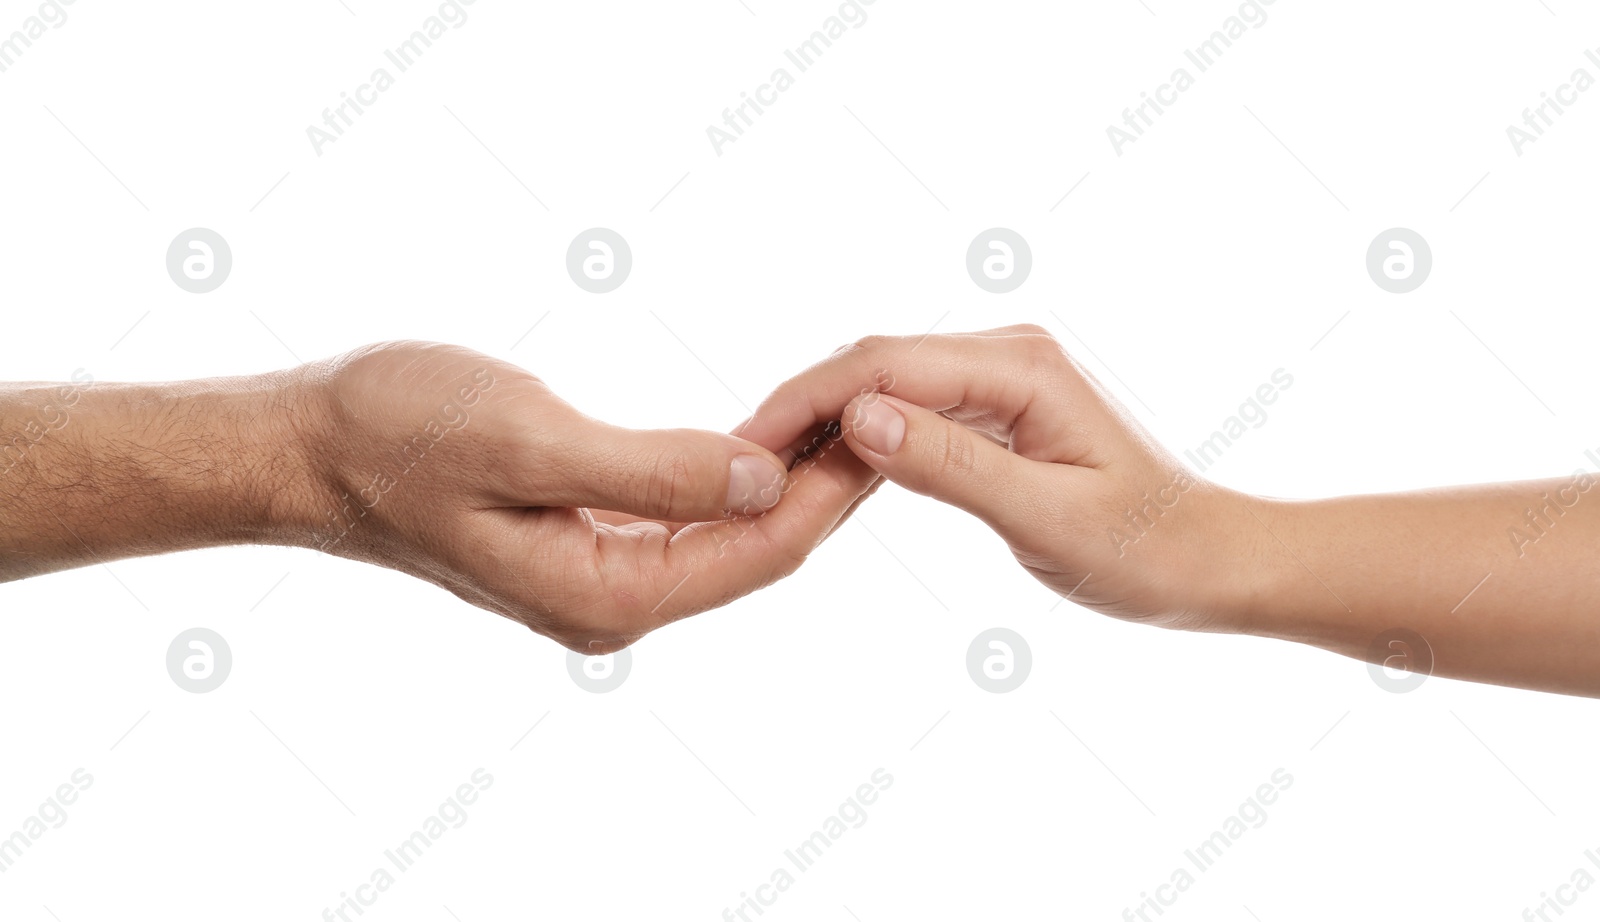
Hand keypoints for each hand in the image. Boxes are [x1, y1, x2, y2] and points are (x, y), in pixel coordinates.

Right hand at [294, 341, 880, 651]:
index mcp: (604, 594)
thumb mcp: (529, 440)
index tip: (891, 427)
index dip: (831, 491)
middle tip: (895, 416)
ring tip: (851, 423)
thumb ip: (654, 470)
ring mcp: (596, 582)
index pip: (757, 551)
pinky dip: (733, 482)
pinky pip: (685, 525)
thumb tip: (765, 478)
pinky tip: (768, 446)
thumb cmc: (399, 434)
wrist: (311, 448)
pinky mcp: (582, 549)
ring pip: (725, 538)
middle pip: (753, 551)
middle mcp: (610, 606)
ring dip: (786, 484)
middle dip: (825, 488)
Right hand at [737, 325, 1256, 631]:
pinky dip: (860, 433)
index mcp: (1021, 367)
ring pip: (884, 381)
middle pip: (873, 361)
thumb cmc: (1145, 548)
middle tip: (737, 466)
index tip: (745, 449)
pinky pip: (909, 407)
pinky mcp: (995, 405)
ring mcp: (1000, 375)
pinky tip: (825, 467)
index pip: (881, 364)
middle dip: (800, 405)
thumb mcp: (1047, 519)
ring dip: (823, 419)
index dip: (804, 400)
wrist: (1209, 557)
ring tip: (764, 470)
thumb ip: (953, 465)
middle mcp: (1007, 352)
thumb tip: (859, 418)